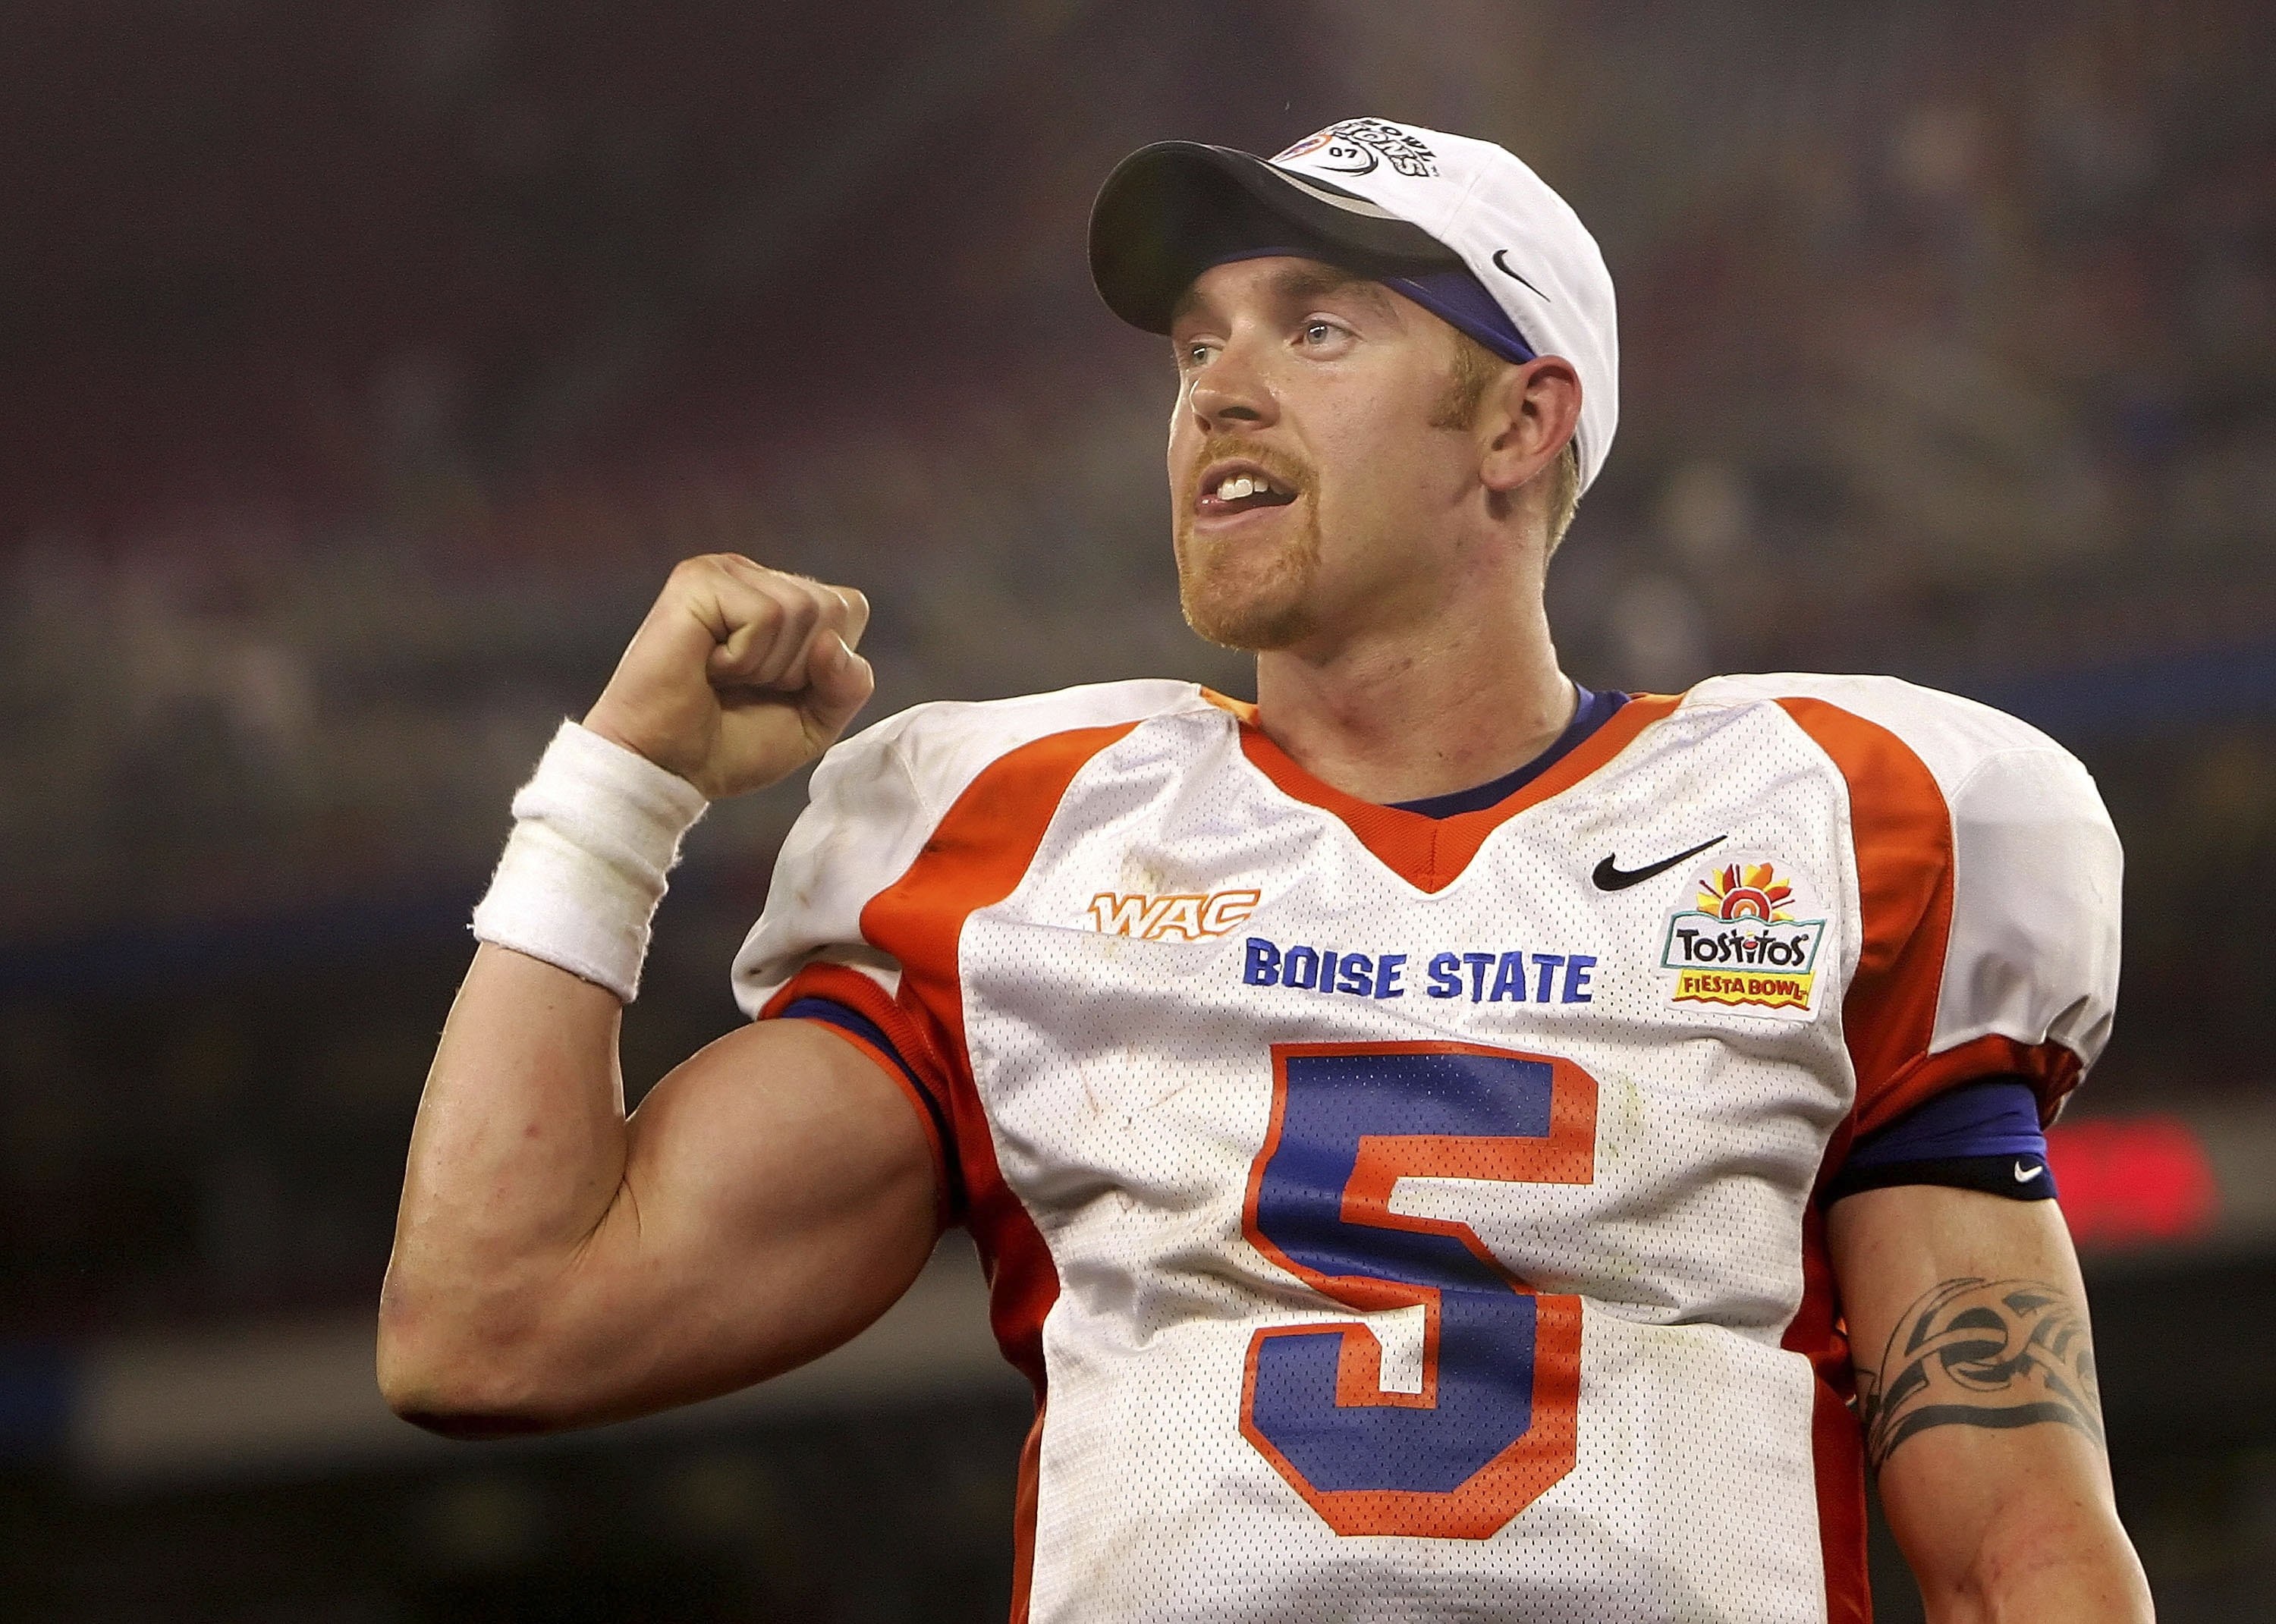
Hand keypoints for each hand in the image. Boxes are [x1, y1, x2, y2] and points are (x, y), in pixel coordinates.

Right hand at [582, 555, 874, 799]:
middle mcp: (754, 577)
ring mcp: (724, 573)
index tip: (777, 689)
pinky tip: (707, 666)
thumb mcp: (814, 723)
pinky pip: (766, 615)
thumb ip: (848, 685)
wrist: (667, 767)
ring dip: (767, 666)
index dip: (828, 665)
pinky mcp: (698, 580)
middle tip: (744, 686)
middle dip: (799, 668)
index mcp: (781, 599)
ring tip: (722, 676)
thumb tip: (832, 643)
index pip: (850, 608)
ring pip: (802, 609)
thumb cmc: (729, 745)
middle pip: (833, 608)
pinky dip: (744, 658)